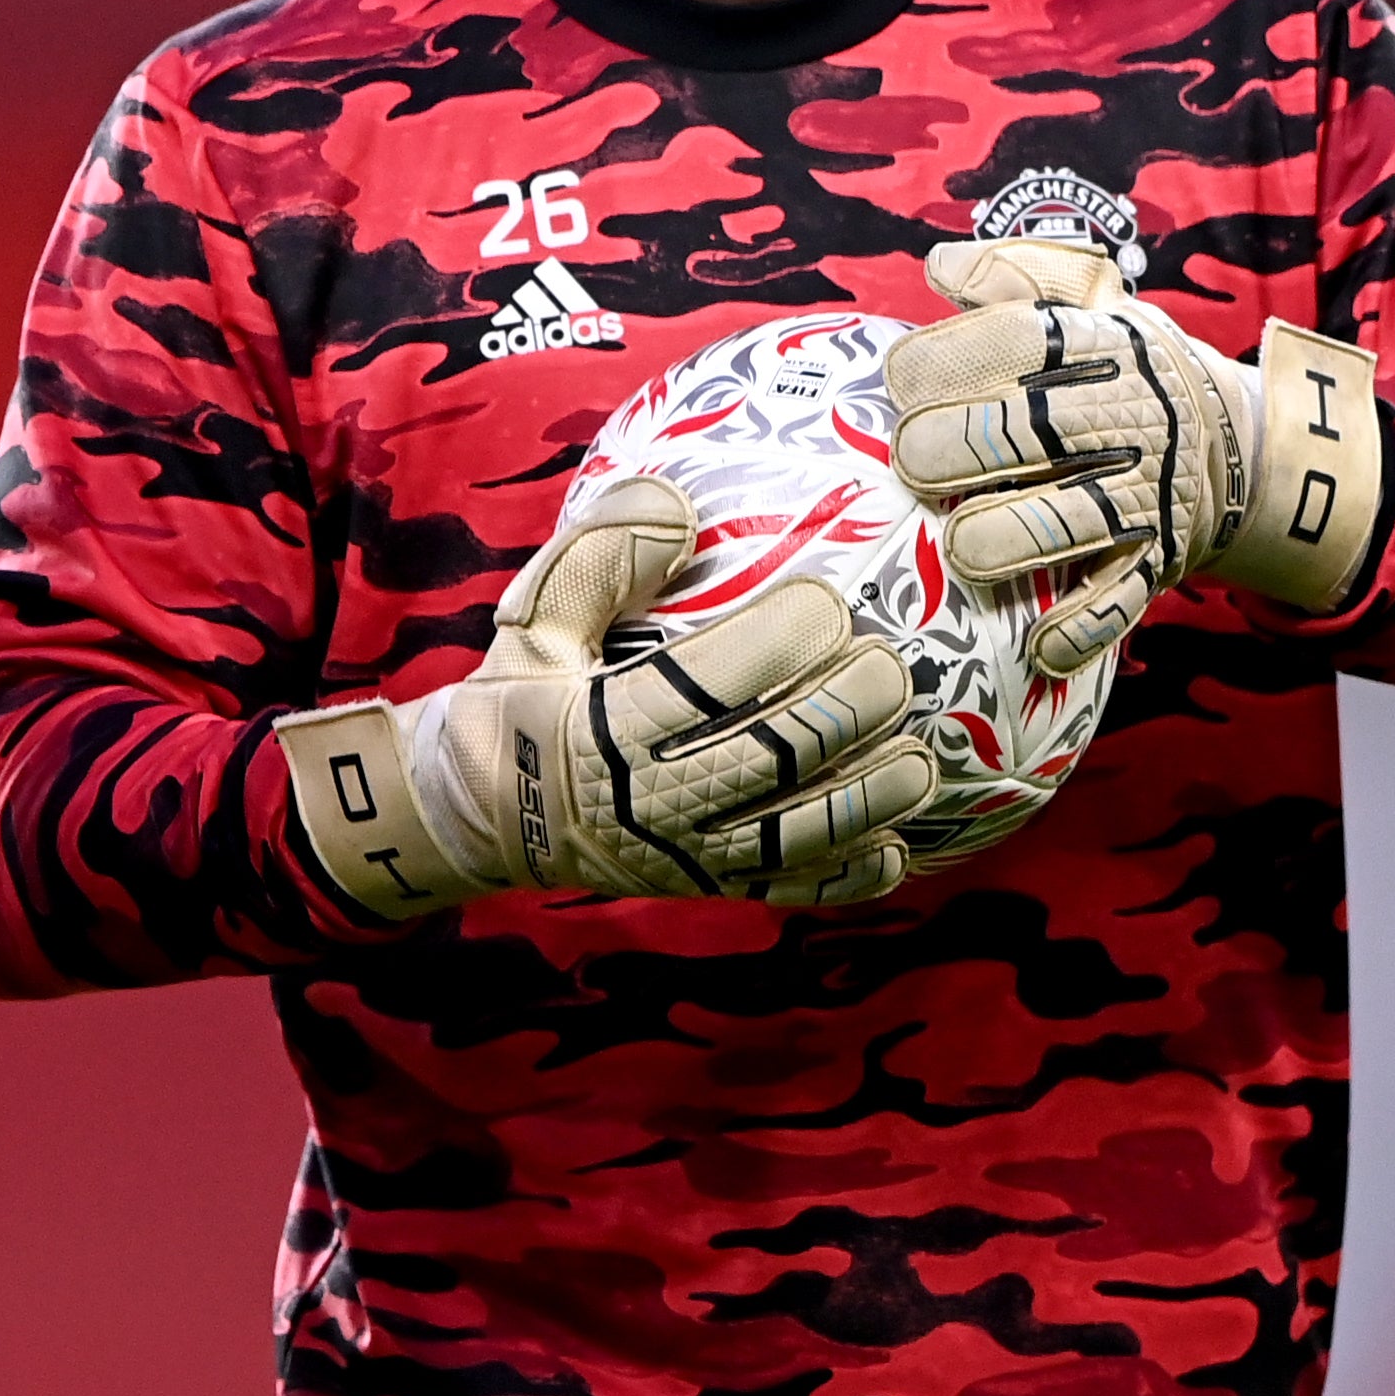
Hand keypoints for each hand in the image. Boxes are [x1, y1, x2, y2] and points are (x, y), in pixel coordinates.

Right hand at [275, 475, 934, 918]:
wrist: (477, 816)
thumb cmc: (520, 698)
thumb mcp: (535, 619)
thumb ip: (598, 556)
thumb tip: (678, 503)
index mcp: (602, 725)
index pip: (708, 683)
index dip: (781, 639)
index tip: (824, 600)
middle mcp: (648, 800)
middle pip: (773, 755)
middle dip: (848, 706)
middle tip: (891, 665)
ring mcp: (684, 856)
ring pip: (799, 832)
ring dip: (870, 794)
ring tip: (917, 754)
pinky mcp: (707, 891)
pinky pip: (791, 892)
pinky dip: (850, 874)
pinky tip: (896, 843)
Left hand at [881, 236, 1382, 675]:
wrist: (1240, 447)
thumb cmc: (1129, 371)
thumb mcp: (1093, 303)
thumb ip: (1017, 273)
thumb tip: (938, 266)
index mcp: (1103, 346)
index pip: (1017, 340)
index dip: (944, 359)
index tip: (899, 380)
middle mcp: (1126, 419)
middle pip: (1022, 434)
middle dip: (946, 450)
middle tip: (914, 461)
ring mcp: (1144, 497)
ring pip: (1060, 523)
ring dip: (994, 538)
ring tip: (957, 542)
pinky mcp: (1155, 564)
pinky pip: (1112, 604)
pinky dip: (1072, 628)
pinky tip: (1034, 638)